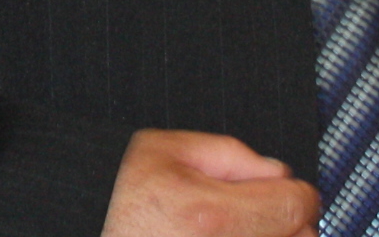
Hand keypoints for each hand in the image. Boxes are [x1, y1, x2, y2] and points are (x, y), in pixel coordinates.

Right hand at [102, 130, 318, 236]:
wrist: (83, 231)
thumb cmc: (120, 197)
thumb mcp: (163, 150)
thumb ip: (230, 153)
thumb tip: (276, 173)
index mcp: (210, 215)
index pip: (296, 204)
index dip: (293, 191)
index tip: (281, 190)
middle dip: (287, 221)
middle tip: (258, 213)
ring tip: (242, 230)